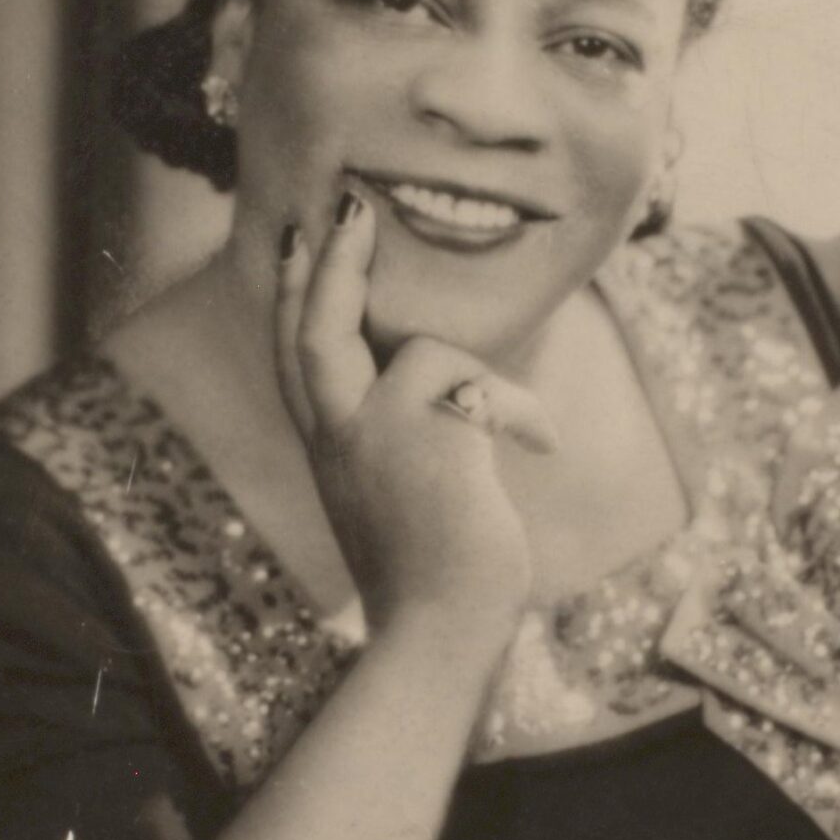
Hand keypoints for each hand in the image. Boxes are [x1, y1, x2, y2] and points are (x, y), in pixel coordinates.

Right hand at [273, 191, 552, 645]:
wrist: (437, 634)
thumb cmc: (434, 577)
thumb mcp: (403, 496)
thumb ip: (401, 438)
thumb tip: (446, 390)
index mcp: (329, 448)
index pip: (297, 357)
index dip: (294, 297)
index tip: (296, 242)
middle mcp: (337, 436)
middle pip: (315, 328)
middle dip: (333, 262)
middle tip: (349, 204)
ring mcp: (373, 433)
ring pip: (423, 349)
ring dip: (486, 384)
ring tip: (530, 433)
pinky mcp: (425, 434)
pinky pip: (482, 386)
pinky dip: (523, 416)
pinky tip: (544, 451)